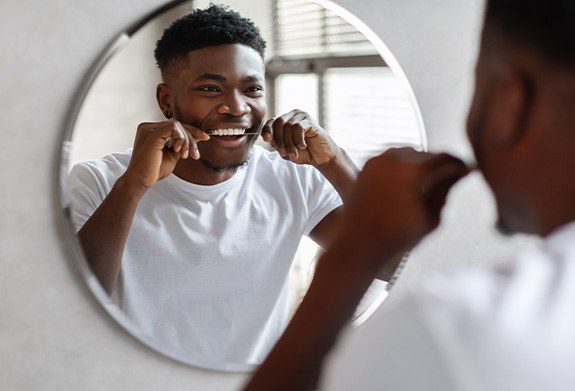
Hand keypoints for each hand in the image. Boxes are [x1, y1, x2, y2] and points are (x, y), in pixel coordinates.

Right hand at [124, 119, 209, 188]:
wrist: (141, 181)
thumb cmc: (154, 171)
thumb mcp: (173, 155)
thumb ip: (182, 144)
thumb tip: (198, 136)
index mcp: (152, 130)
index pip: (175, 126)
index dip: (192, 131)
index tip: (205, 138)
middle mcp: (149, 127)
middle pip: (178, 125)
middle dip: (192, 138)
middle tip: (196, 155)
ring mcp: (149, 129)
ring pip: (177, 125)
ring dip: (187, 140)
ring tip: (186, 156)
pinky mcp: (152, 134)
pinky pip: (173, 128)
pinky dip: (181, 139)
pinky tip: (179, 152)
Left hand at [261, 109, 337, 166]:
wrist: (320, 158)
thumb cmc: (303, 153)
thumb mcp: (285, 149)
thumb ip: (276, 142)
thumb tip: (267, 136)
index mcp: (284, 121)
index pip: (271, 122)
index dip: (267, 130)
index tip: (267, 139)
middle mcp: (292, 116)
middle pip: (278, 124)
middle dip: (280, 140)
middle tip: (283, 153)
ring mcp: (301, 116)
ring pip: (288, 127)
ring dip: (289, 143)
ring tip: (294, 153)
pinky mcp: (309, 120)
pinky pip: (298, 127)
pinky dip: (298, 139)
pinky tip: (303, 146)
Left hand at [337, 147, 469, 271]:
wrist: (357, 243)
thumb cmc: (396, 236)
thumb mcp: (431, 217)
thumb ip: (446, 190)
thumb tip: (460, 173)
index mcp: (412, 171)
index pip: (444, 158)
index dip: (458, 164)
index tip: (466, 171)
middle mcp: (393, 160)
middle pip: (426, 154)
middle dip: (439, 164)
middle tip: (450, 177)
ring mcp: (377, 161)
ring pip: (408, 153)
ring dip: (420, 163)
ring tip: (429, 181)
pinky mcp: (366, 166)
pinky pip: (391, 159)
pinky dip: (402, 166)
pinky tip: (408, 182)